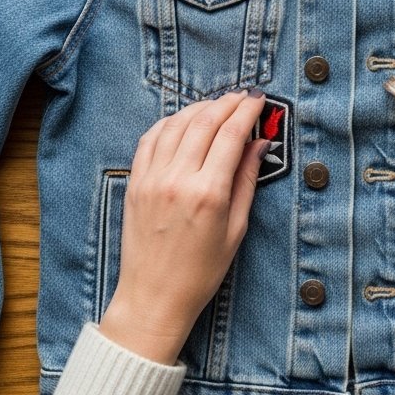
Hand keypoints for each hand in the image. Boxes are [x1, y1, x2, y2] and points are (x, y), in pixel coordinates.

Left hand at [99, 89, 267, 365]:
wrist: (153, 298)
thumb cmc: (200, 272)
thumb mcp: (236, 229)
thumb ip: (246, 180)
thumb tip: (259, 143)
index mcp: (209, 193)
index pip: (231, 134)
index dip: (247, 111)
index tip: (259, 100)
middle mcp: (178, 180)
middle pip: (204, 122)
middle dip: (226, 103)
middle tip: (242, 97)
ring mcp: (152, 179)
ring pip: (176, 124)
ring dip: (199, 108)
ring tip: (216, 105)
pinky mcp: (135, 183)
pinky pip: (150, 139)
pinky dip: (168, 122)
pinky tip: (182, 121)